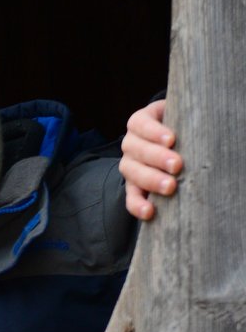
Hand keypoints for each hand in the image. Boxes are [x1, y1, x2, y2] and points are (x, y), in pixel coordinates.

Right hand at [120, 99, 182, 220]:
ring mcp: (129, 166)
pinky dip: (138, 205)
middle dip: (157, 158)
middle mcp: (131, 144)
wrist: (170, 145)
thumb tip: (202, 129)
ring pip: (133, 172)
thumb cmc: (178, 128)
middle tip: (177, 165)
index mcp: (139, 123)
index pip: (141, 124)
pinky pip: (131, 197)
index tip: (171, 139)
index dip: (154, 132)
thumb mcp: (178, 119)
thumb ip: (184, 122)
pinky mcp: (131, 186)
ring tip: (170, 187)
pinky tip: (149, 211)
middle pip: (138, 149)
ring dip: (152, 180)